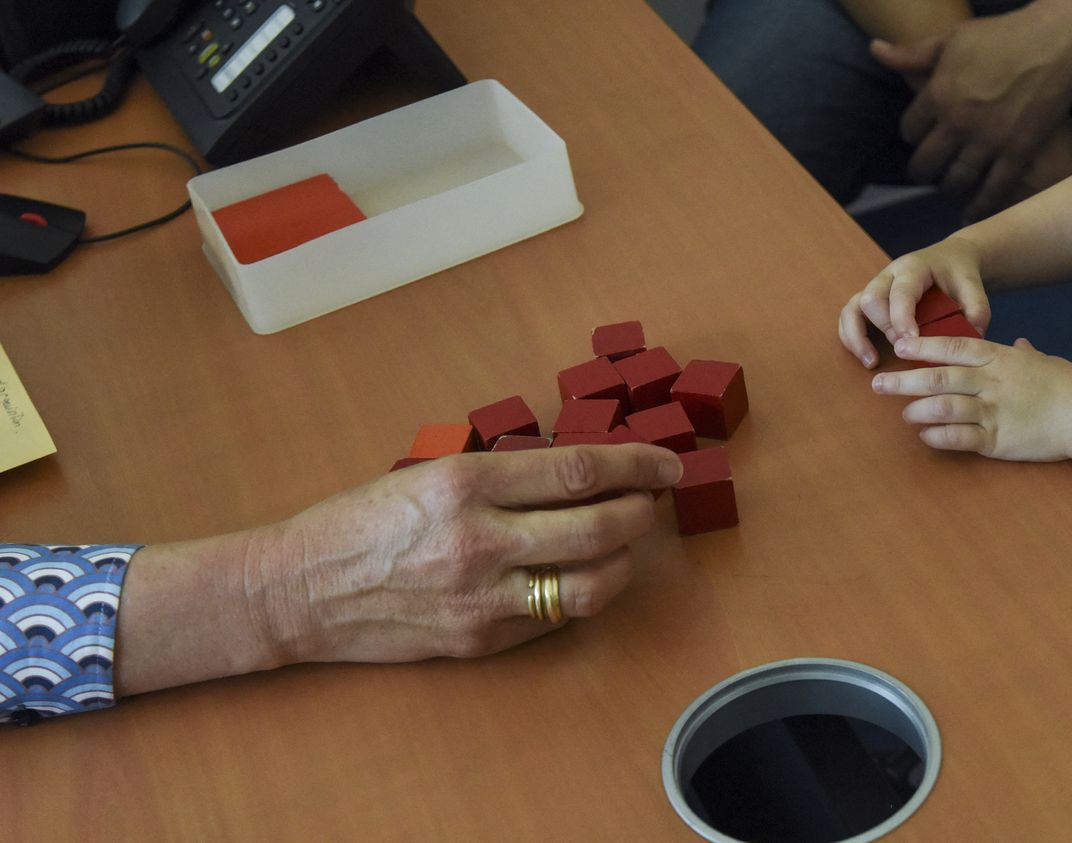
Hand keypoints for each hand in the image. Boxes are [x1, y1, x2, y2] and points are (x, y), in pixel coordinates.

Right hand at [249, 444, 682, 664]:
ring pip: (592, 585)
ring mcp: (482, 597)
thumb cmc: (360, 522)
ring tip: (622, 544)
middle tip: (652, 502)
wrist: (298, 590)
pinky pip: (556, 618)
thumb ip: (504, 476)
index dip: (636, 465)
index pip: (579, 471)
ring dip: (623, 562)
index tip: (664, 463)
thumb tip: (579, 474)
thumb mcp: (431, 474)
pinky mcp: (480, 639)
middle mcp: (480, 540)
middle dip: (642, 512)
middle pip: (600, 527)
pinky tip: (576, 577)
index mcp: (466, 484)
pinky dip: (579, 595)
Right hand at [839, 236, 988, 367]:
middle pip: (871, 299)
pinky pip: (849, 317)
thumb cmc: (958, 273)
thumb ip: (978, 308)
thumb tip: (974, 335)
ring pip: (852, 308)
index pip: (901, 291)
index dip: (901, 317)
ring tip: (871, 363)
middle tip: (906, 347)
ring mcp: (875, 287)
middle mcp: (888, 275)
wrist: (949, 259)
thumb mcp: (974, 285)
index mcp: (913, 268)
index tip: (910, 341)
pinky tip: (867, 358)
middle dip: (886, 328)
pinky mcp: (868, 301)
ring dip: (857, 336)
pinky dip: (851, 338)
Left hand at [871, 335, 1071, 460]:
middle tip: (879, 384)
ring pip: (943, 407)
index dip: (922, 346)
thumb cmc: (1067, 385)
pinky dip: (938, 436)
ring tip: (904, 413)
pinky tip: (926, 436)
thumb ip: (1023, 352)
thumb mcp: (1042, 360)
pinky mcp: (997, 440)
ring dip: (917, 409)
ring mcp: (993, 411)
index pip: (952, 347)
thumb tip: (1018, 342)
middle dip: (904, 380)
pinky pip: (959, 437)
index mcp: (999, 358)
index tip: (898, 346)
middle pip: (938, 377)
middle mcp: (990, 382)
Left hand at [872, 9, 1071, 220]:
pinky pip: (993, 189)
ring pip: (956, 180)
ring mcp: (988, 141)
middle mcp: (957, 123)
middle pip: (926, 162)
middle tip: (926, 172)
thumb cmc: (1002, 34)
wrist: (1054, 41)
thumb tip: (875, 50)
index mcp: (938, 94)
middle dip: (923, 170)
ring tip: (950, 186)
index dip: (912, 135)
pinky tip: (972, 214)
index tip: (919, 137)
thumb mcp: (952, 38)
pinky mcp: (1017, 153)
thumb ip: (912, 53)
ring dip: (949, 187)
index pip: (909, 130)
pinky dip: (980, 206)